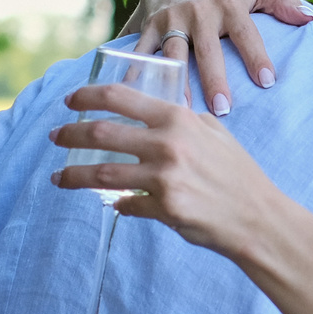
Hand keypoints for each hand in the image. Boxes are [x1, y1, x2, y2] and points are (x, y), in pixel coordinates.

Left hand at [51, 85, 297, 266]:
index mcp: (177, 119)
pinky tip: (111, 204)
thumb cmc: (238, 173)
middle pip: (100, 132)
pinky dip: (117, 204)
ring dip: (73, 175)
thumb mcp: (214, 132)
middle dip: (69, 134)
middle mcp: (167, 144)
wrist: (258, 217)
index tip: (69, 101)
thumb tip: (154, 113)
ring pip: (102, 173)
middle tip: (55, 137)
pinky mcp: (163, 209)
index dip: (86, 96)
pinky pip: (126, 205)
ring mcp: (164, 178)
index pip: (119, 98)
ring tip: (58, 177)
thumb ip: (183, 119)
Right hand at [124, 0, 312, 117]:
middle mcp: (198, 11)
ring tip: (183, 111)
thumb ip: (282, 2)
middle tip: (223, 109)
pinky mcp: (148, 26)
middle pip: (207, 50)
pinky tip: (138, 96)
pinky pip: (141, 52)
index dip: (256, 56)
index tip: (267, 82)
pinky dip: (137, 72)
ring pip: (174, 55)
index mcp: (228, 4)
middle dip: (214, 79)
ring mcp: (170, 19)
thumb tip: (310, 17)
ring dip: (178, 83)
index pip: (246, 33)